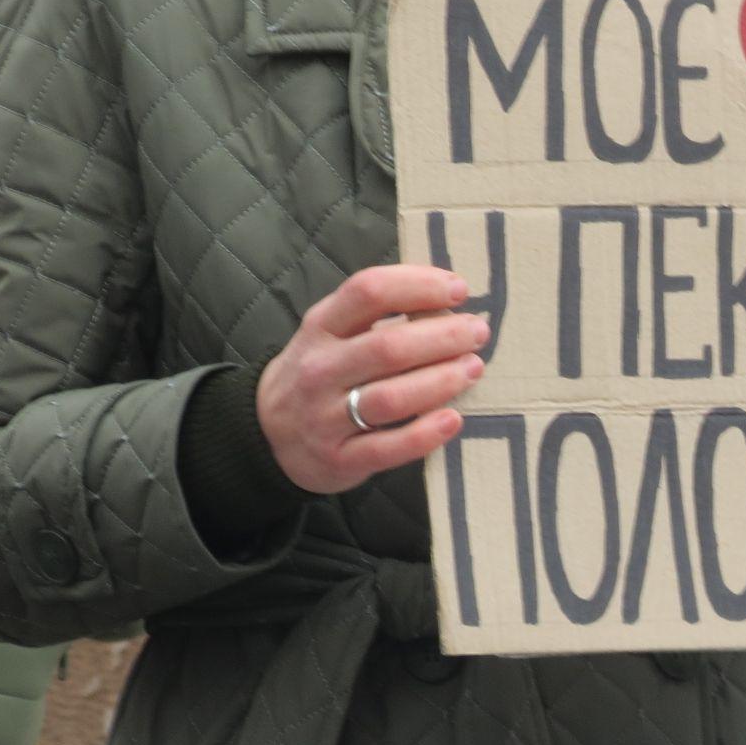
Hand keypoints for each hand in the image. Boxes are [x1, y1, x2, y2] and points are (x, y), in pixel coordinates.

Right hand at [258, 265, 488, 494]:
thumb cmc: (322, 369)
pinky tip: (453, 418)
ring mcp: (326, 417)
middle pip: (388, 347)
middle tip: (477, 332)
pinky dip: (425, 434)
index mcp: (321, 326)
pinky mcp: (339, 459)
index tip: (459, 289)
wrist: (268, 431)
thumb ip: (378, 312)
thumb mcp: (333, 330)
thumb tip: (448, 299)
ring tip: (472, 368)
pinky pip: (388, 448)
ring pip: (391, 398)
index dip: (418, 285)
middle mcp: (320, 369)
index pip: (368, 291)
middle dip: (442, 337)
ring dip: (440, 381)